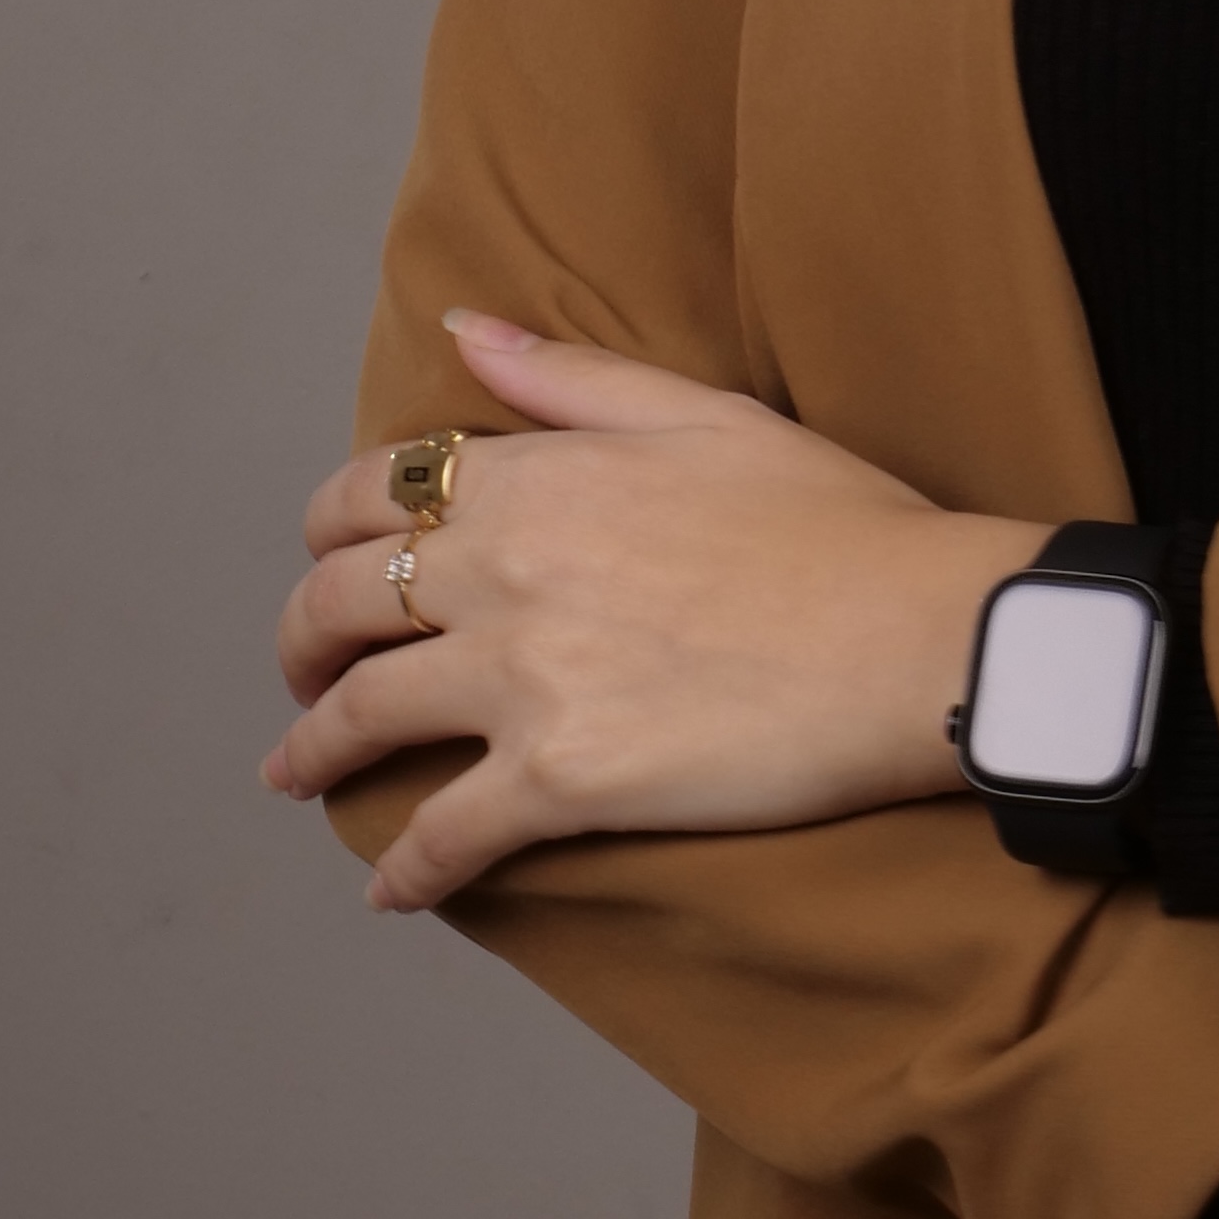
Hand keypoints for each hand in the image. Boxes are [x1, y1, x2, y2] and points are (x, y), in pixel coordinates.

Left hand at [263, 312, 1047, 911]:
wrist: (920, 636)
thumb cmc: (840, 523)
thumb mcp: (706, 414)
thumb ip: (570, 375)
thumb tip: (464, 327)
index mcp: (539, 477)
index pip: (369, 492)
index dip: (330, 530)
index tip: (334, 559)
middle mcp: (505, 571)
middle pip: (336, 604)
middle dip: (299, 643)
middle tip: (307, 674)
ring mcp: (524, 679)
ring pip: (358, 719)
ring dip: (310, 754)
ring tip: (298, 776)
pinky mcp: (561, 779)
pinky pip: (440, 837)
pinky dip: (404, 872)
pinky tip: (393, 892)